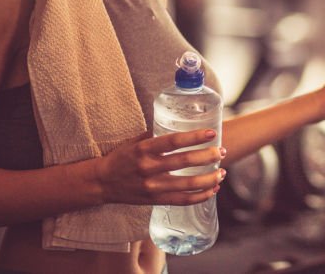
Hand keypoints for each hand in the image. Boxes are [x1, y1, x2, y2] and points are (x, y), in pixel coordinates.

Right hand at [93, 129, 225, 205]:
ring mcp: (152, 187)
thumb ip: (157, 134)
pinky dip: (200, 197)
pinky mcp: (154, 201)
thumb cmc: (121, 158)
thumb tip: (182, 124)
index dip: (194, 137)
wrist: (102, 183)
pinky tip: (212, 189)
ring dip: (208, 178)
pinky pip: (182, 201)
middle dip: (207, 156)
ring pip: (187, 185)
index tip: (212, 132)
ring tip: (222, 172)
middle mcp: (148, 168)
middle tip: (222, 151)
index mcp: (144, 149)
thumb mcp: (135, 141)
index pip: (173, 141)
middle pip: (184, 162)